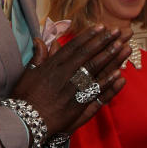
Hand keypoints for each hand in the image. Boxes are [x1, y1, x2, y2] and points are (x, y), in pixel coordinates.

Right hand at [10, 25, 131, 133]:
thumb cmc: (24, 97)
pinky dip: (108, 81)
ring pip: (94, 68)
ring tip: (122, 46)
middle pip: (87, 54)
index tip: (100, 27)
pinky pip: (96, 89)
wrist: (25, 121)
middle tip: (116, 31)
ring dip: (109, 56)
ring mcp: (72, 88)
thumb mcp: (28, 73)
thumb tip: (40, 40)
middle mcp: (64, 73)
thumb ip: (38, 57)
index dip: (89, 36)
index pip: (74, 46)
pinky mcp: (78, 103)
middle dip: (103, 41)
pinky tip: (119, 73)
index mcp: (53, 65)